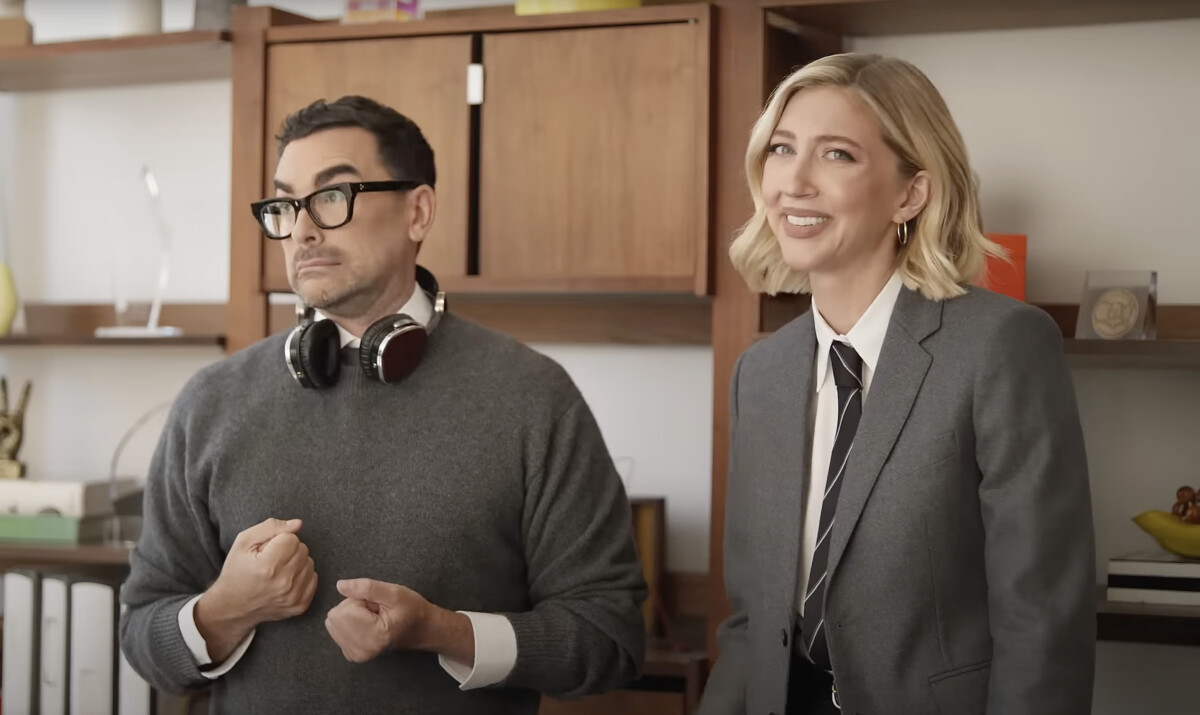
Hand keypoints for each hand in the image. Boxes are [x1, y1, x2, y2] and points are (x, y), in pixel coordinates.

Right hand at [195, 518, 317, 661]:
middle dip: (288, 550)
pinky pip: (313, 578)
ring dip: (296, 563)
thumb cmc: (236, 571)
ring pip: (309, 563)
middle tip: (271, 560)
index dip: (279, 540)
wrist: (232, 607)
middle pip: (303, 549)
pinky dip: (301, 576)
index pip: (292, 538)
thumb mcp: (244, 542)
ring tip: (277, 571)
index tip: (266, 550)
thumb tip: (298, 524)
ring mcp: (293, 597)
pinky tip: (285, 580)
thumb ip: (271, 527)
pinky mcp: (300, 605)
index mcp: (268, 566)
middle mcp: (284, 583)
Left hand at [325, 578, 472, 664]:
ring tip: (372, 617)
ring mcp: (356, 655)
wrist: (422, 630)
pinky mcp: (352, 655)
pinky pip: (337, 631)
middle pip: (335, 617)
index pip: (344, 609)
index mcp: (373, 636)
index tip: (377, 606)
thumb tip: (340, 585)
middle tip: (375, 611)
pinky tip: (367, 625)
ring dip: (351, 616)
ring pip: (334, 623)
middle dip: (353, 608)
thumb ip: (366, 587)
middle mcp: (361, 650)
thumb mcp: (394, 592)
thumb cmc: (412, 610)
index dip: (360, 601)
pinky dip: (350, 624)